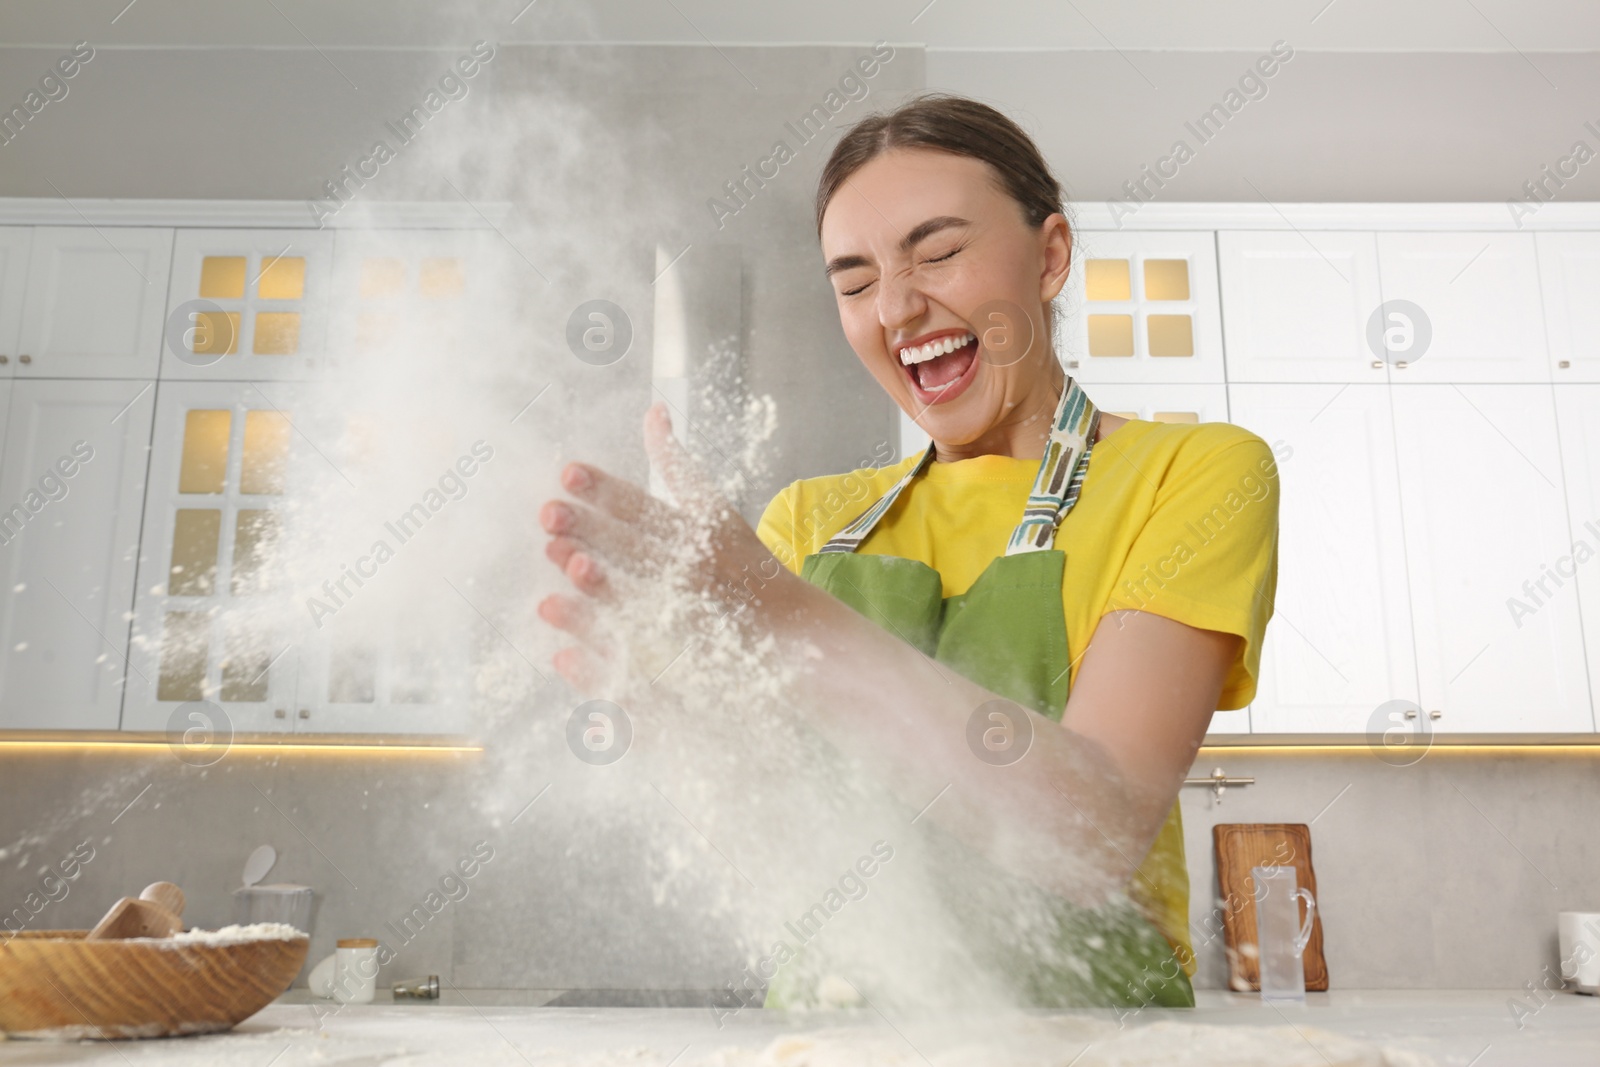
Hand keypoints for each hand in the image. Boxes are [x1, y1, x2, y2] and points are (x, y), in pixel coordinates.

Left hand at [536, 403, 799, 692]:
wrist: (794, 632)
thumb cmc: (747, 564)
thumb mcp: (717, 509)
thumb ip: (679, 467)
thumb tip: (653, 412)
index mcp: (702, 533)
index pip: (647, 507)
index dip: (606, 489)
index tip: (568, 472)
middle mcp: (696, 572)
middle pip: (634, 548)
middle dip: (589, 529)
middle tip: (548, 513)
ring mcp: (689, 618)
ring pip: (634, 601)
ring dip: (593, 583)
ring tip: (555, 563)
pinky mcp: (682, 661)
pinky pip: (639, 660)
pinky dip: (602, 657)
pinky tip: (562, 652)